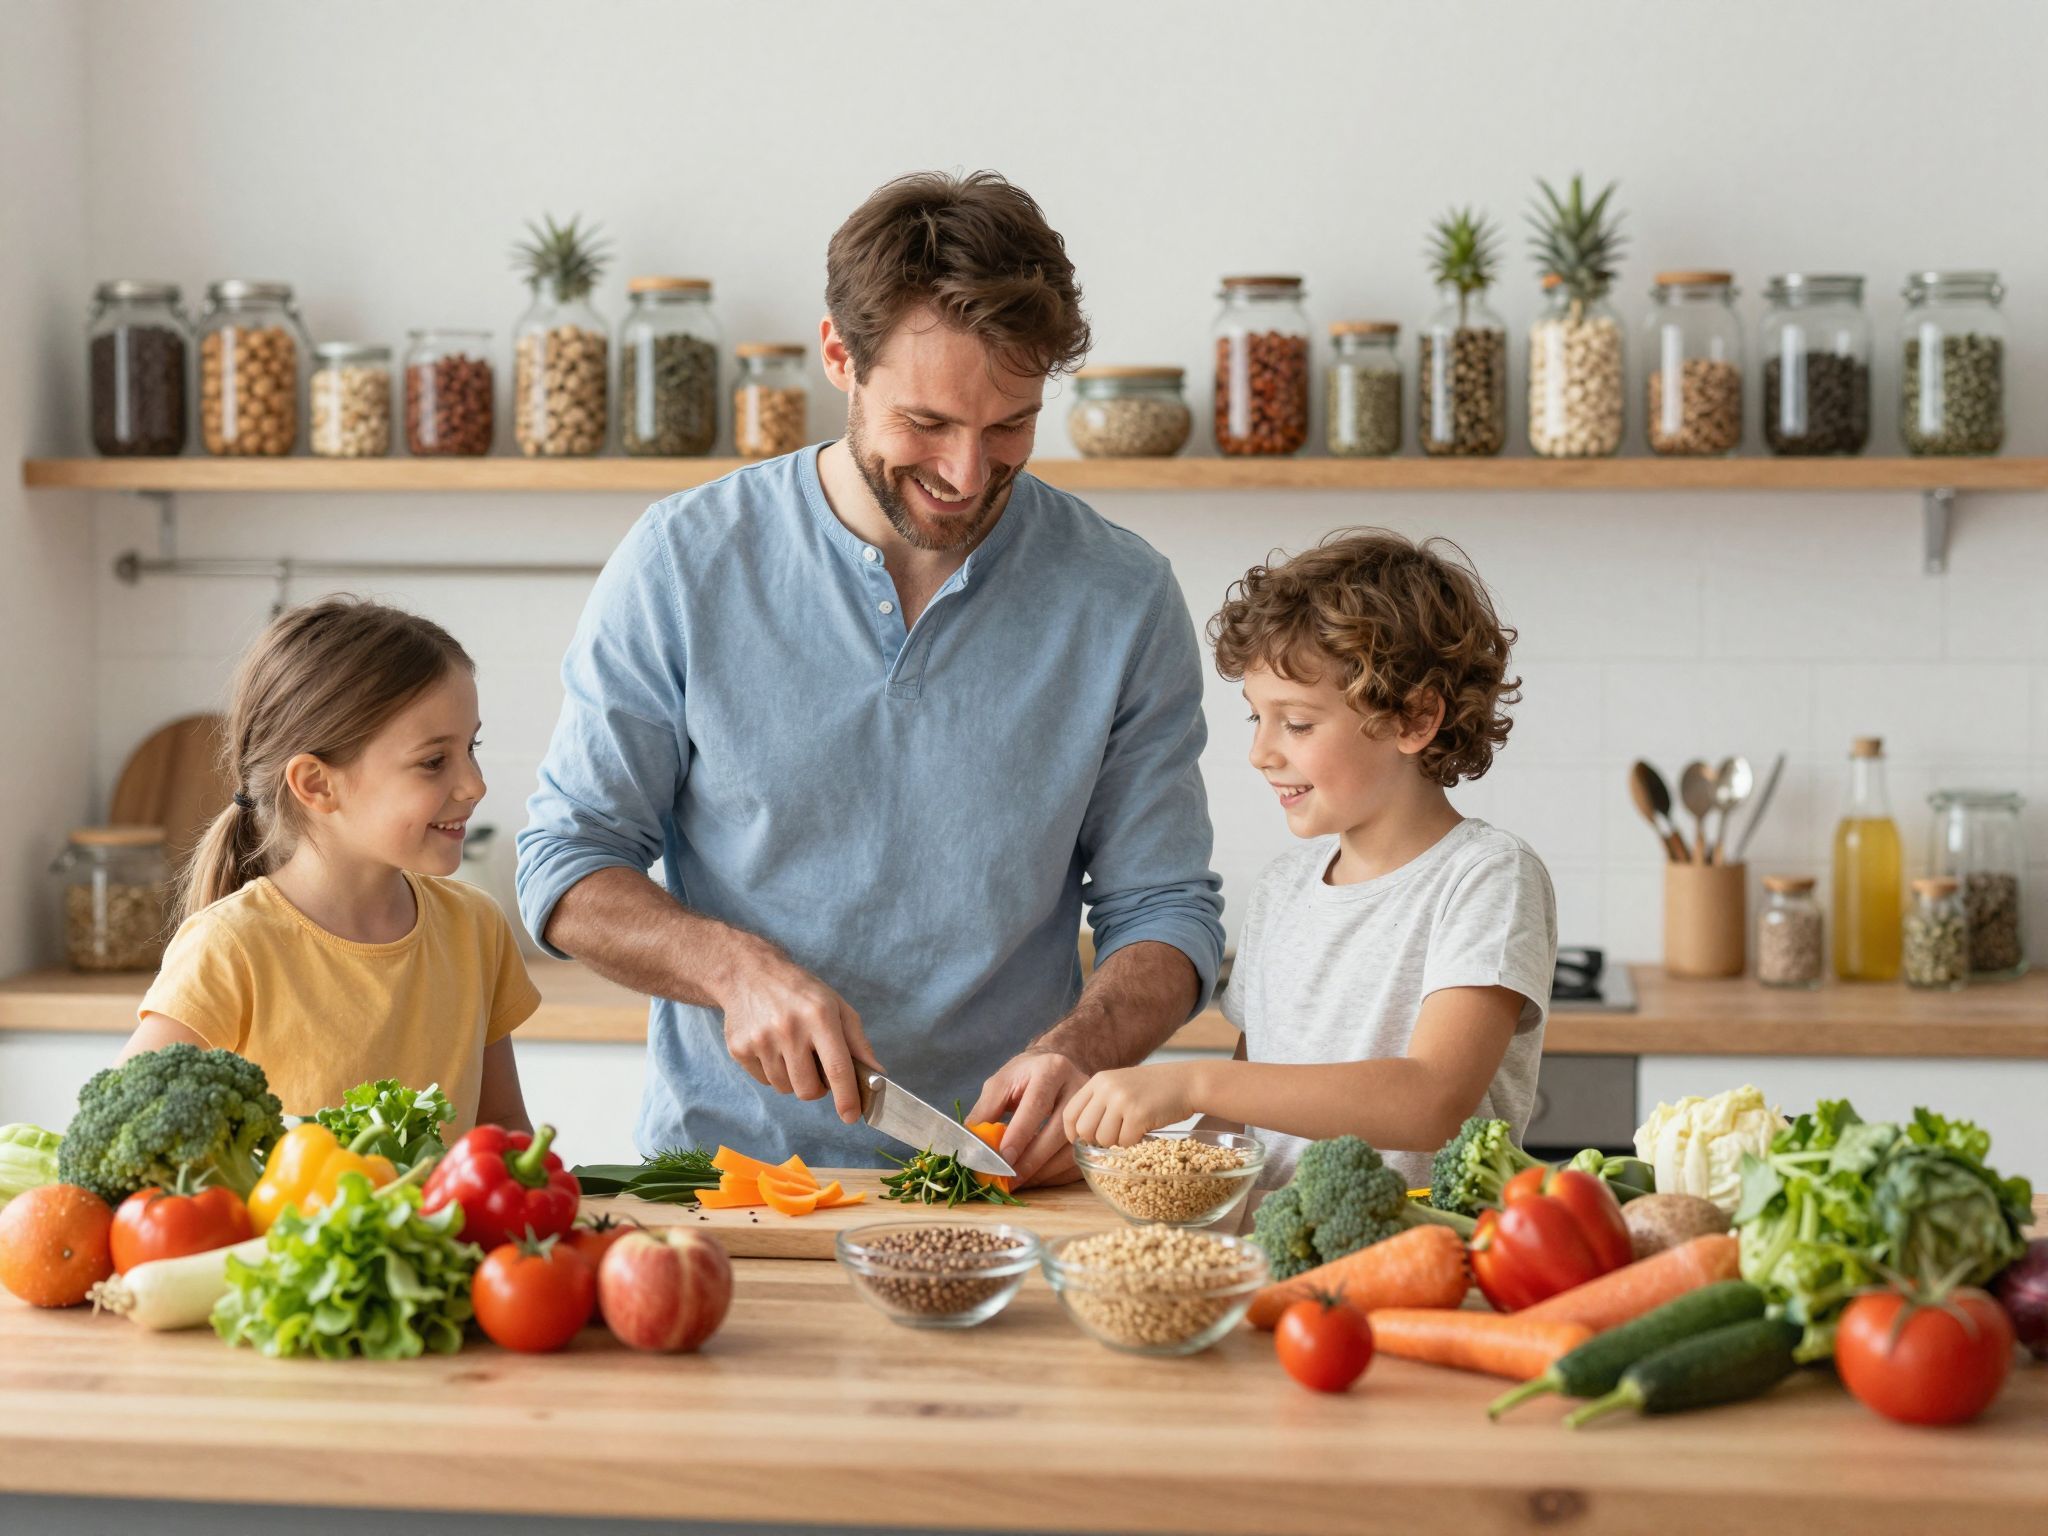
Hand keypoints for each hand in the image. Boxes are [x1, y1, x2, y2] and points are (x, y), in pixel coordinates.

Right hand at [717, 950, 881, 1123]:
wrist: (749, 973)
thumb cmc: (801, 992)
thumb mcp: (837, 1006)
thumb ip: (858, 1043)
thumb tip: (877, 1076)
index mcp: (819, 1016)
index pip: (837, 1068)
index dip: (847, 1097)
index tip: (851, 1116)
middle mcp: (789, 1029)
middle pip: (808, 1089)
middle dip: (817, 1089)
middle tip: (817, 1069)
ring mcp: (760, 1040)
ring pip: (785, 1088)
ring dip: (794, 1079)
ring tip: (792, 1051)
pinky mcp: (739, 1048)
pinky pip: (764, 1081)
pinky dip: (773, 1072)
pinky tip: (772, 1047)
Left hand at [967, 1049, 1088, 1185]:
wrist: (1057, 1067)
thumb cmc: (1026, 1077)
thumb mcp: (1001, 1084)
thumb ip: (985, 1111)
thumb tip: (972, 1145)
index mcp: (1051, 1069)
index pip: (1037, 1104)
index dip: (1020, 1134)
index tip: (1003, 1158)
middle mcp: (1078, 1087)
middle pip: (1059, 1131)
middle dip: (1032, 1160)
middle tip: (1009, 1179)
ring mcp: (1092, 1110)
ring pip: (1072, 1150)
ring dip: (1045, 1172)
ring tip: (1021, 1182)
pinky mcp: (1096, 1130)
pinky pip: (1079, 1160)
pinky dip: (1057, 1175)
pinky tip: (1038, 1178)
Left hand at [1062, 1062, 1204, 1148]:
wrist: (1187, 1082)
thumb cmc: (1155, 1089)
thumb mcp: (1121, 1085)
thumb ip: (1101, 1103)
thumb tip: (1080, 1134)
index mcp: (1099, 1080)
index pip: (1070, 1112)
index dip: (1073, 1132)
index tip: (1082, 1141)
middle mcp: (1106, 1088)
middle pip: (1084, 1129)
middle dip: (1096, 1141)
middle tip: (1114, 1139)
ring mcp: (1122, 1100)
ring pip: (1103, 1139)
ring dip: (1117, 1144)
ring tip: (1132, 1132)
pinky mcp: (1138, 1114)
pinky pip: (1124, 1143)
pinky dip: (1133, 1144)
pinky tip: (1143, 1133)